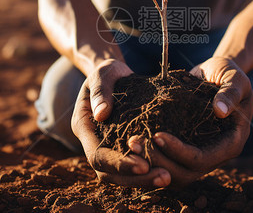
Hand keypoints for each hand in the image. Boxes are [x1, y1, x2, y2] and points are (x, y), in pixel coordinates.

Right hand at [71, 58, 170, 186]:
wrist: (116, 75)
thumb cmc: (109, 72)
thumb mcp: (104, 73)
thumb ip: (100, 90)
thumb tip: (101, 114)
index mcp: (84, 126)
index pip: (98, 155)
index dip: (119, 163)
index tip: (144, 165)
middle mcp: (93, 142)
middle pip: (108, 173)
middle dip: (135, 179)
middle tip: (165, 177)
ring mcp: (107, 148)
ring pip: (120, 176)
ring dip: (143, 180)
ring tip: (168, 177)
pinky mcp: (123, 149)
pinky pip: (133, 167)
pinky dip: (147, 172)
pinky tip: (168, 171)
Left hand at [130, 56, 252, 185]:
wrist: (216, 72)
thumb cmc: (228, 73)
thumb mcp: (234, 77)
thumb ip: (231, 92)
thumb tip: (220, 111)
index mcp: (232, 142)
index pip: (203, 158)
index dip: (179, 151)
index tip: (157, 135)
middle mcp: (216, 154)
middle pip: (186, 173)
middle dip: (159, 161)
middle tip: (134, 143)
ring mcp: (201, 154)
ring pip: (174, 172)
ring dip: (151, 161)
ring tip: (130, 143)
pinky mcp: (186, 147)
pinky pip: (167, 161)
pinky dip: (151, 155)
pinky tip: (133, 142)